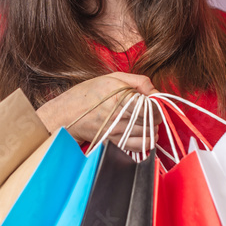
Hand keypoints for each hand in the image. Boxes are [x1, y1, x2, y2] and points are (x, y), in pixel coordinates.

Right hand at [37, 72, 163, 151]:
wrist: (67, 115)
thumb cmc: (89, 94)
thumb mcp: (113, 78)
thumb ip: (139, 82)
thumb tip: (156, 92)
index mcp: (120, 97)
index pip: (151, 106)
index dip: (158, 105)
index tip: (155, 102)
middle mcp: (118, 117)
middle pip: (152, 121)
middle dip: (156, 116)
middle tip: (151, 111)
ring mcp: (116, 132)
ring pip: (148, 134)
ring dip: (153, 128)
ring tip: (147, 121)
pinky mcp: (114, 143)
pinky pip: (139, 146)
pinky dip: (147, 141)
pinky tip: (145, 133)